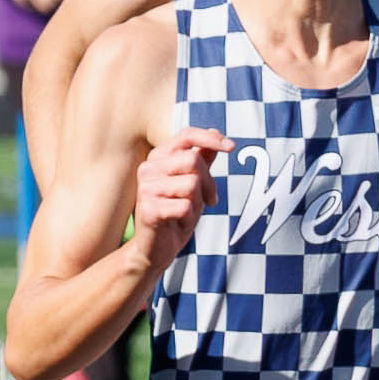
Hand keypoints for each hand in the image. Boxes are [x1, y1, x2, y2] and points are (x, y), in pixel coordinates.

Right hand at [131, 128, 228, 276]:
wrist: (156, 247)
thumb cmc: (176, 213)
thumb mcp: (193, 184)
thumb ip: (202, 159)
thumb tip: (215, 132)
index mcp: (158, 158)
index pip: (185, 136)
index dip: (210, 139)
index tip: (232, 147)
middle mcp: (148, 168)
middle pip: (193, 161)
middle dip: (210, 183)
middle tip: (209, 200)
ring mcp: (146, 188)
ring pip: (192, 184)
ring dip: (198, 202)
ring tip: (187, 212)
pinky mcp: (148, 209)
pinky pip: (186, 207)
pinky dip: (190, 218)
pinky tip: (179, 223)